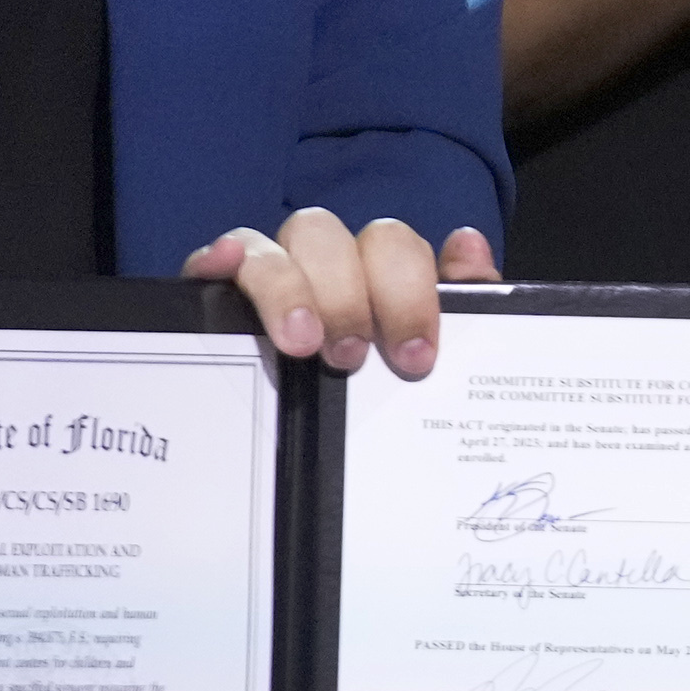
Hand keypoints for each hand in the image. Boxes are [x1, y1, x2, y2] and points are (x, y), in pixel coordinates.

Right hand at [189, 216, 501, 376]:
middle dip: (348, 295)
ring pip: (282, 242)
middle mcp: (329, 260)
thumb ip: (465, 307)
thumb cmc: (381, 389)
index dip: (409, 292)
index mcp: (379, 271)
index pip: (395, 245)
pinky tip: (222, 266)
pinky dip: (222, 253)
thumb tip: (469, 242)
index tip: (416, 356)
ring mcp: (275, 267)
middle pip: (334, 235)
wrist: (312, 455)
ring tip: (300, 345)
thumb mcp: (427, 357)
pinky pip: (220, 253)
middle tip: (352, 357)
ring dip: (291, 287)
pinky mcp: (220, 287)